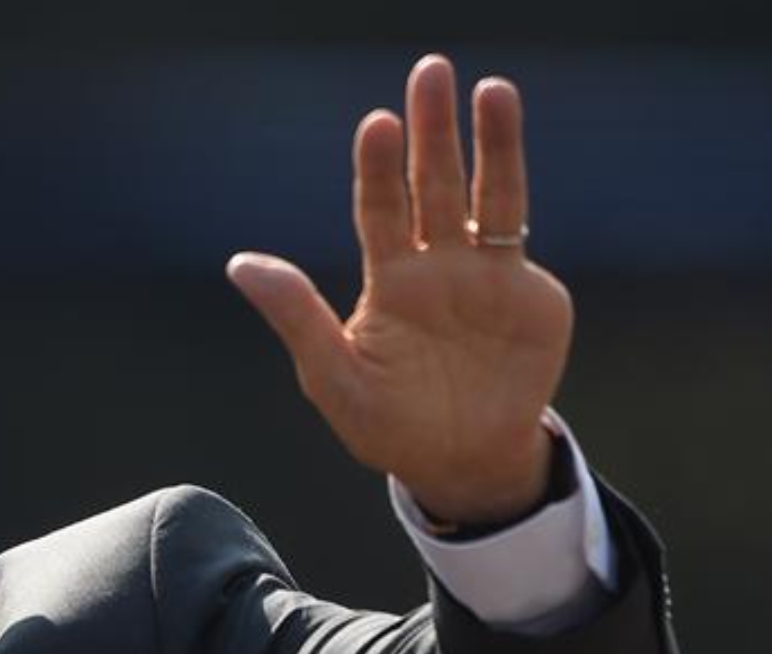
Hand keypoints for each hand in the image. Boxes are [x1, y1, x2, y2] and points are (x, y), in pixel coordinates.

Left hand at [228, 54, 572, 526]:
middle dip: (434, 130)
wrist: (461, 463)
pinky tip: (506, 163)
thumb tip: (241, 264)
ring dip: (493, 145)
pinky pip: (520, 246)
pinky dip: (515, 209)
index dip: (377, 169)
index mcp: (389, 280)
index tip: (377, 124)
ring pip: (490, 197)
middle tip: (431, 71)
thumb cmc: (390, 426)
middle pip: (434, 184)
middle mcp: (436, 264)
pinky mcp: (530, 297)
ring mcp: (486, 276)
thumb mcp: (335, 380)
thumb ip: (297, 319)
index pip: (379, 210)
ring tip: (494, 89)